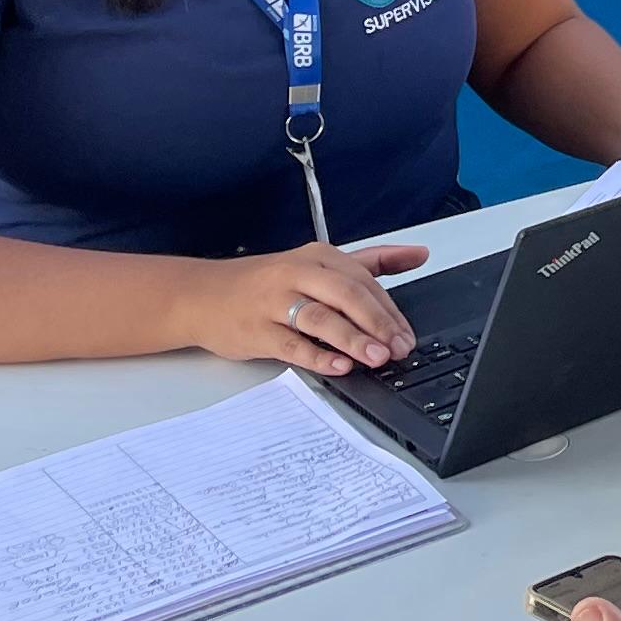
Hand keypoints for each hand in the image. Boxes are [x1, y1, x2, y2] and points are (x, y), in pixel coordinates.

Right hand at [184, 242, 429, 375]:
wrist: (201, 295)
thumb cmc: (265, 282)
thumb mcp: (318, 264)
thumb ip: (370, 262)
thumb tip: (418, 254)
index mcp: (318, 257)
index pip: (363, 280)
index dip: (390, 310)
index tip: (408, 335)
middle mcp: (298, 274)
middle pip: (346, 294)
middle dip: (378, 323)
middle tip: (400, 347)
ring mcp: (274, 302)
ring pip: (320, 317)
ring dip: (353, 338)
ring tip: (378, 357)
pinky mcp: (256, 330)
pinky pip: (290, 344)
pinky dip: (317, 355)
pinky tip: (339, 366)